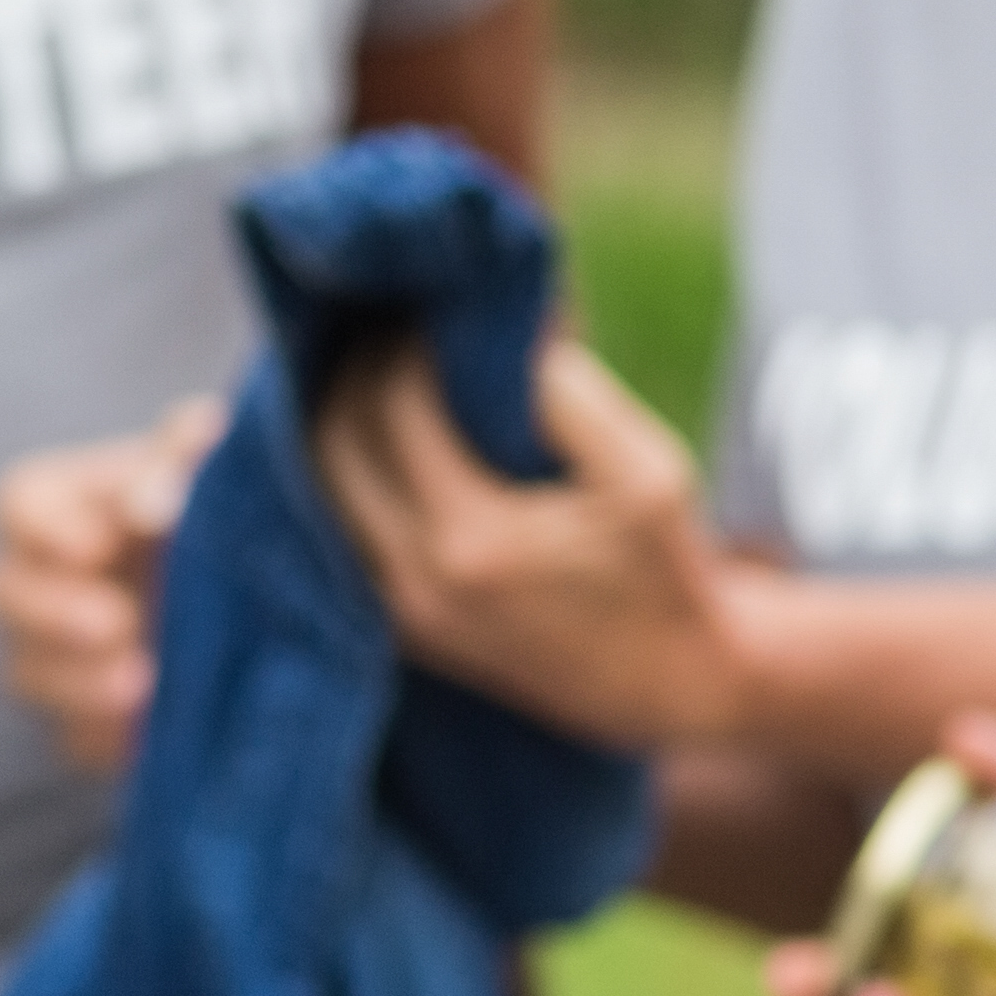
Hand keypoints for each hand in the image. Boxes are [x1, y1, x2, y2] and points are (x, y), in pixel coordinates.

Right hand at [0, 398, 222, 771]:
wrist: (245, 588)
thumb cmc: (206, 504)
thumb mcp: (202, 465)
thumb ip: (178, 459)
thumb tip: (156, 501)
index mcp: (56, 506)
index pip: (15, 506)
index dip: (45, 530)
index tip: (96, 546)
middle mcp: (36, 581)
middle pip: (0, 595)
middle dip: (51, 613)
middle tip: (117, 622)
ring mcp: (53, 654)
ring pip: (24, 674)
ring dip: (76, 683)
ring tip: (143, 684)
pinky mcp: (85, 719)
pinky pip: (70, 739)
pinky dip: (105, 738)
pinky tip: (148, 732)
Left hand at [320, 339, 747, 746]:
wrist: (673, 685)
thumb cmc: (667, 572)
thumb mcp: (648, 472)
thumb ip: (571, 396)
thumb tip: (506, 329)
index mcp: (473, 537)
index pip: (393, 407)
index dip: (403, 346)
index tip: (428, 310)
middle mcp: (417, 578)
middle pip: (333, 444)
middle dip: (352, 374)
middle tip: (385, 327)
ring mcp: (402, 612)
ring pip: (322, 492)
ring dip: (337, 423)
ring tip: (371, 370)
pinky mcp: (404, 631)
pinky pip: (344, 535)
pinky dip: (347, 477)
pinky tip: (377, 438)